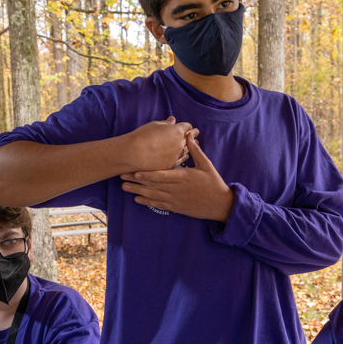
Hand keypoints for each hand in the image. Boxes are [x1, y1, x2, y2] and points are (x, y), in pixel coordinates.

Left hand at [120, 135, 234, 221]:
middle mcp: (177, 189)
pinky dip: (148, 202)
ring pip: (153, 196)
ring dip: (138, 191)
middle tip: (122, 176)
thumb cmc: (214, 183)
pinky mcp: (177, 208)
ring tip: (124, 187)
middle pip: (153, 185)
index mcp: (183, 177)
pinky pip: (160, 205)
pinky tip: (137, 199)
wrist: (220, 204)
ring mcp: (176, 200)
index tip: (135, 170)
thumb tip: (188, 135)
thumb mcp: (206, 164)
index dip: (147, 174)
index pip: (161, 175)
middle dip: (136, 181)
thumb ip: (195, 151)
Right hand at [123, 117, 196, 172]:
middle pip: (191, 139)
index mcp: (177, 131)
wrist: (134, 153)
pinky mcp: (171, 165)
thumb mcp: (155, 125)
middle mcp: (180, 143)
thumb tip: (173, 120)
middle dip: (193, 136)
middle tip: (196, 134)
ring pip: (188, 151)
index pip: (187, 127)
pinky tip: (185, 156)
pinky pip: (181, 161)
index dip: (188, 127)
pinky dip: (184, 157)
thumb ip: (166, 123)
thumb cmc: (142, 136)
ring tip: (194, 145)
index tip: (190, 127)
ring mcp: (176, 155)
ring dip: (190, 147)